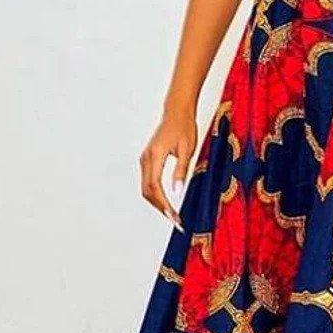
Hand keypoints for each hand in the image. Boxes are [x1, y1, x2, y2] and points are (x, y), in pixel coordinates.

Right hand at [139, 108, 196, 231]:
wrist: (176, 111)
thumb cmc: (184, 127)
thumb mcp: (187, 149)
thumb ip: (181, 171)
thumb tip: (178, 192)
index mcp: (155, 155)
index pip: (155, 187)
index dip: (164, 204)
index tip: (175, 217)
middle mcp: (146, 159)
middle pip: (148, 191)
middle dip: (161, 208)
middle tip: (176, 221)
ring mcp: (144, 159)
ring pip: (146, 188)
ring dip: (158, 203)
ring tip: (173, 215)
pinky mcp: (147, 160)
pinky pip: (148, 182)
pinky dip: (156, 195)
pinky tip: (167, 202)